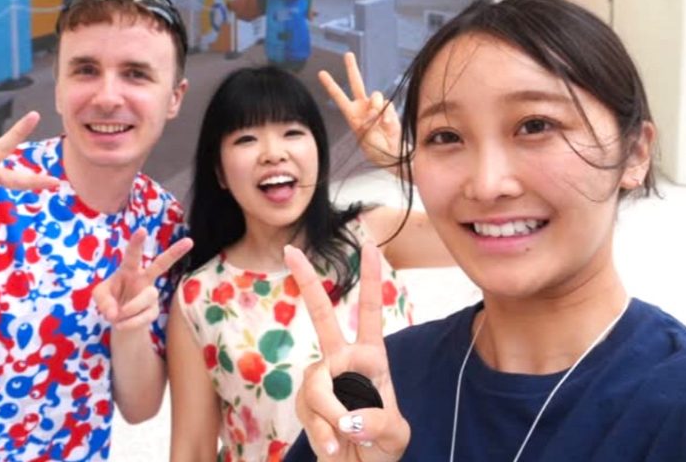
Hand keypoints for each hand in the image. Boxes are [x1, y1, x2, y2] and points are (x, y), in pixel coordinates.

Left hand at [94, 229, 193, 331]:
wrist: (119, 321)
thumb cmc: (109, 300)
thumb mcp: (99, 297)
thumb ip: (103, 301)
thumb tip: (114, 313)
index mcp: (129, 269)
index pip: (133, 254)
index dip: (136, 243)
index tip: (142, 230)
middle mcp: (143, 278)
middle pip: (162, 264)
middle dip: (174, 252)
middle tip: (189, 241)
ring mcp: (150, 294)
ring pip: (149, 295)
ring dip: (131, 307)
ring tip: (116, 317)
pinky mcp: (153, 311)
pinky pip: (146, 316)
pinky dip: (130, 322)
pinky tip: (120, 324)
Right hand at [285, 243, 409, 460]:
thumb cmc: (381, 448)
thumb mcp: (395, 435)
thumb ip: (378, 422)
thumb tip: (348, 417)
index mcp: (372, 358)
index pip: (370, 312)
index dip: (370, 279)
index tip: (369, 244)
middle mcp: (342, 362)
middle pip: (321, 316)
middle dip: (307, 282)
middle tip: (290, 251)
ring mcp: (320, 382)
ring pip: (317, 384)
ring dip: (333, 413)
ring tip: (346, 435)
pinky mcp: (304, 405)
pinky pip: (309, 411)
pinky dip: (323, 433)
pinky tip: (333, 447)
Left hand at [319, 52, 401, 171]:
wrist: (391, 153)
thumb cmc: (375, 148)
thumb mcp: (364, 136)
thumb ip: (368, 120)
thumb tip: (375, 108)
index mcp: (351, 114)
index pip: (339, 96)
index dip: (330, 84)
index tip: (321, 73)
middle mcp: (363, 106)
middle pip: (356, 83)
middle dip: (352, 68)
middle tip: (347, 54)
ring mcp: (377, 106)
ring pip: (375, 95)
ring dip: (375, 106)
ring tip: (376, 120)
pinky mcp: (389, 109)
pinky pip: (387, 104)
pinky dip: (387, 115)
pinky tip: (386, 125)